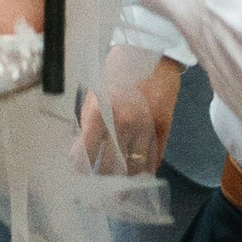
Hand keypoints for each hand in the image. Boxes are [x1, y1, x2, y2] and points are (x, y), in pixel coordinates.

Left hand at [79, 51, 179, 181]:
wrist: (152, 50)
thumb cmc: (118, 67)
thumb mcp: (95, 89)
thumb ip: (88, 118)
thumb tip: (81, 146)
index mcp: (99, 112)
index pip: (85, 154)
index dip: (79, 168)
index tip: (77, 176)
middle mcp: (122, 124)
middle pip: (110, 168)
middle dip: (101, 182)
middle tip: (96, 192)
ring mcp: (145, 127)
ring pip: (134, 169)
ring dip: (125, 182)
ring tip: (118, 192)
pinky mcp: (164, 127)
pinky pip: (155, 158)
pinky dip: (147, 170)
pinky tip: (139, 175)